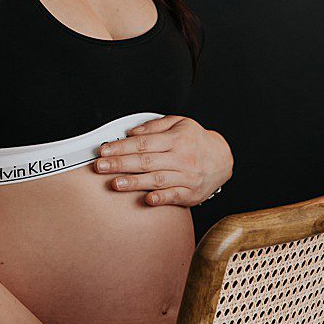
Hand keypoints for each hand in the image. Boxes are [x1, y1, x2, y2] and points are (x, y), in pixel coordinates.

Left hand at [93, 115, 231, 207]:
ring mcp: (186, 177)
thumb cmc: (196, 141)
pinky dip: (161, 198)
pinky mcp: (190, 193)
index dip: (122, 147)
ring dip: (134, 182)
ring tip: (115, 183)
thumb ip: (155, 125)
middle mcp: (181, 158)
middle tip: (100, 167)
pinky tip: (147, 200)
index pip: (144, 143)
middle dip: (121, 164)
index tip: (104, 151)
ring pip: (157, 180)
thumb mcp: (180, 123)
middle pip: (146, 161)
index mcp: (176, 140)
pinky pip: (174, 196)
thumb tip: (132, 132)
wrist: (223, 159)